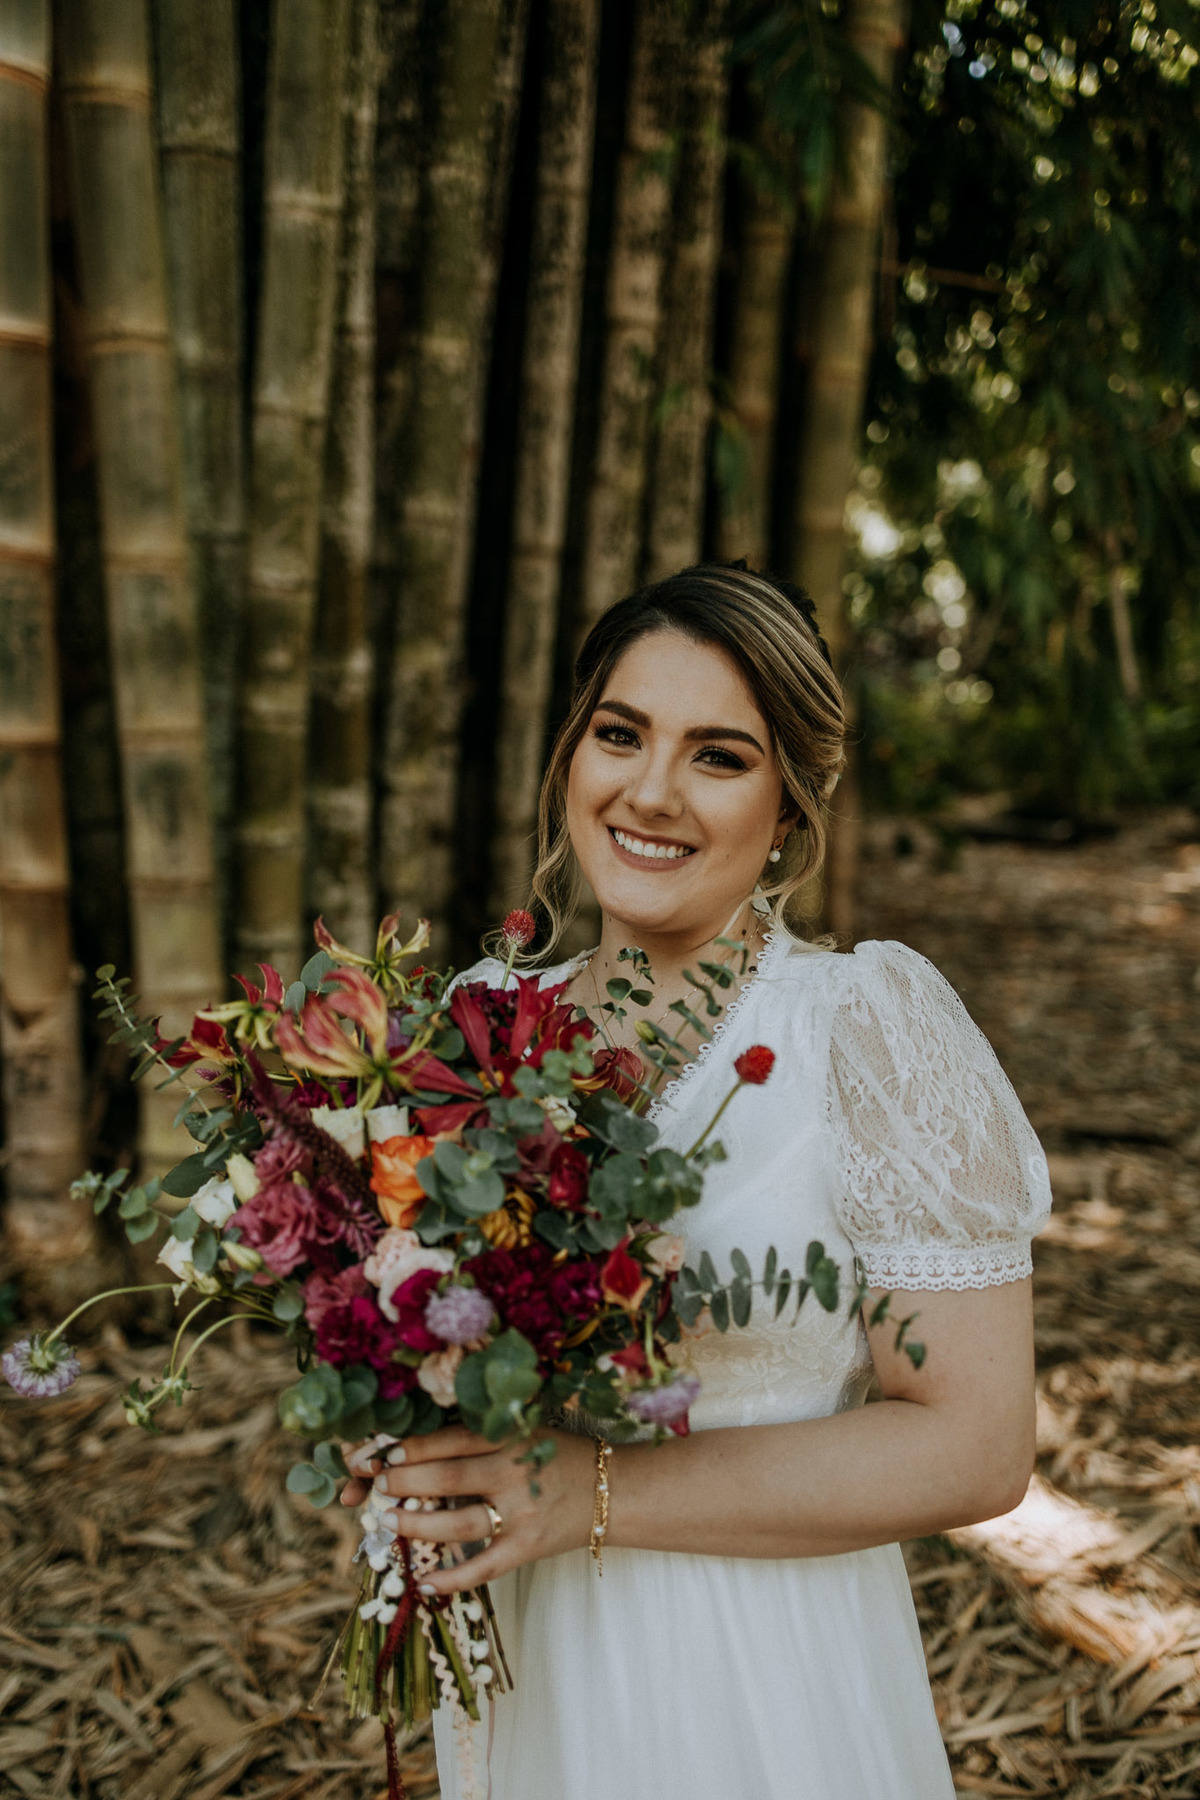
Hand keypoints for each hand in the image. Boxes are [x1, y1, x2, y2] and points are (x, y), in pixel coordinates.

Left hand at [342, 1424, 594, 1594]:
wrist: (612, 1491)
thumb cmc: (558, 1456)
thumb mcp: (525, 1432)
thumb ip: (480, 1439)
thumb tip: (416, 1448)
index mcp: (512, 1438)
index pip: (452, 1441)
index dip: (412, 1447)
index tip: (381, 1453)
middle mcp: (515, 1473)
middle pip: (448, 1478)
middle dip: (404, 1482)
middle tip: (375, 1485)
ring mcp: (522, 1514)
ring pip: (459, 1523)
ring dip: (417, 1524)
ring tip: (387, 1521)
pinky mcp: (527, 1549)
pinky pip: (484, 1568)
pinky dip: (451, 1579)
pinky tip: (421, 1583)